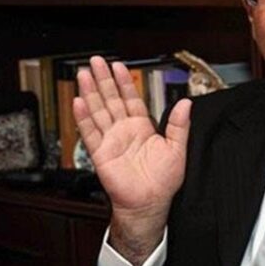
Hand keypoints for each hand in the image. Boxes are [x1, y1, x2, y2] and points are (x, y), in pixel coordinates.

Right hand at [73, 56, 190, 265]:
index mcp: (142, 127)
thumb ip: (179, 125)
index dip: (124, 81)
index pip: (131, 98)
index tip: (118, 66)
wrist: (150, 203)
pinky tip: (79, 102)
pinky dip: (83, 118)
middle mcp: (124, 131)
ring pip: (98, 111)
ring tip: (84, 75)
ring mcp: (111, 141)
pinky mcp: (101, 154)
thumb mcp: (177, 148)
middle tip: (96, 62)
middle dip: (103, 80)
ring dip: (91, 93)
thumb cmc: (163, 181)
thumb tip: (186, 103)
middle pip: (111, 99)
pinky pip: (91, 133)